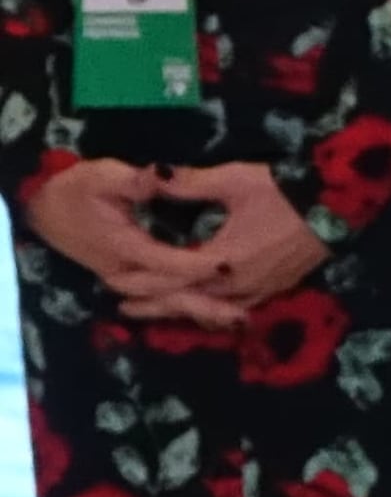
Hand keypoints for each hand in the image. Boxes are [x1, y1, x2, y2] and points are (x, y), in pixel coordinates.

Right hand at [19, 157, 220, 316]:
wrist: (43, 205)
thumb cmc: (78, 187)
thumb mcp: (105, 176)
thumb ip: (136, 181)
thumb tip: (160, 175)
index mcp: (122, 246)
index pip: (165, 262)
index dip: (196, 266)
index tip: (229, 266)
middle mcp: (121, 270)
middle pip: (166, 293)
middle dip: (203, 304)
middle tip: (241, 317)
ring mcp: (121, 277)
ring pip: (162, 301)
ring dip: (196, 310)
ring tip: (235, 321)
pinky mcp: (125, 277)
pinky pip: (156, 298)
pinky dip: (182, 306)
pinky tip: (211, 314)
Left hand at [139, 163, 327, 325]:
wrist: (337, 203)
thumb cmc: (284, 191)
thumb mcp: (236, 180)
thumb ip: (191, 183)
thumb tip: (151, 175)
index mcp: (221, 259)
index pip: (170, 277)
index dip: (141, 281)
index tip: (114, 283)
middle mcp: (237, 283)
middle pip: (186, 300)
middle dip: (155, 303)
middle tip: (125, 307)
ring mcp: (259, 290)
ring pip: (211, 309)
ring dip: (182, 310)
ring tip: (159, 312)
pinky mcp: (277, 288)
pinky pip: (236, 309)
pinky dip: (214, 310)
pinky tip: (207, 309)